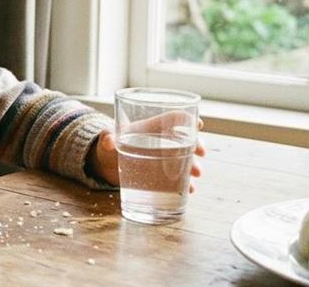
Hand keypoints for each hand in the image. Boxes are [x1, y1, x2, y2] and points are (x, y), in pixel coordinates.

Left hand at [87, 118, 204, 190]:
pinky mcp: (160, 175)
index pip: (172, 118)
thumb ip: (107, 139)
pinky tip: (189, 190)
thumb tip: (108, 140)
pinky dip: (185, 183)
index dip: (186, 119)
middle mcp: (161, 142)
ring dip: (193, 165)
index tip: (199, 124)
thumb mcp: (107, 141)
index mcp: (150, 128)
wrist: (106, 165)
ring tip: (196, 174)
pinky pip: (177, 177)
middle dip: (196, 144)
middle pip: (184, 139)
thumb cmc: (109, 147)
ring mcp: (162, 159)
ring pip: (184, 159)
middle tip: (202, 153)